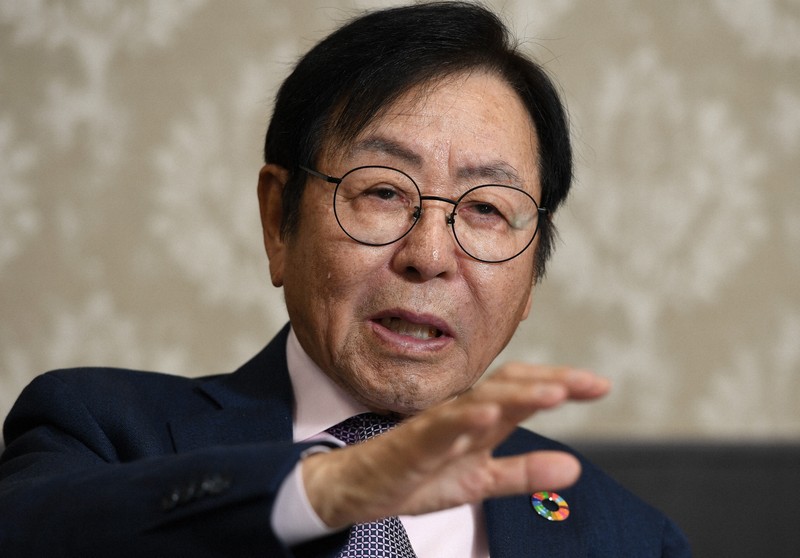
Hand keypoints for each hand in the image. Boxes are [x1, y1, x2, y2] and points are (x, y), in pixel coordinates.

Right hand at [302, 363, 609, 528]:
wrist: (362, 487)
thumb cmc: (420, 475)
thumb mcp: (481, 481)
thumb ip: (525, 474)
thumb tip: (575, 468)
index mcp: (480, 418)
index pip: (523, 390)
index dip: (560, 383)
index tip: (600, 385)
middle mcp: (462, 413)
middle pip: (508, 386)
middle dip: (550, 382)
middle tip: (589, 383)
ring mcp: (436, 426)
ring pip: (478, 401)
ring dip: (517, 396)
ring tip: (554, 395)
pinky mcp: (411, 445)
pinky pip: (439, 429)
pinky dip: (465, 419)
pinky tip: (489, 415)